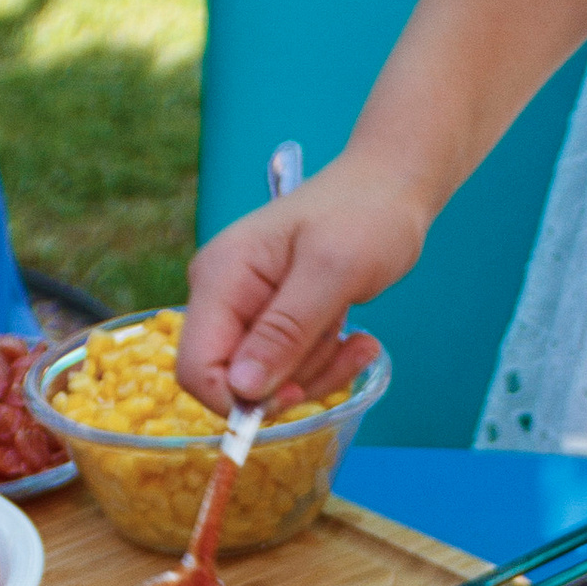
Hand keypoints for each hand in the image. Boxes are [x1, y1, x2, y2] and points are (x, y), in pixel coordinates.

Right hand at [174, 156, 427, 413]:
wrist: (389, 187)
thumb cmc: (366, 214)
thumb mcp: (332, 272)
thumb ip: (285, 331)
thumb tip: (242, 389)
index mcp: (221, 276)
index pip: (197, 368)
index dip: (240, 398)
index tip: (297, 392)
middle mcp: (221, 295)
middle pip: (235, 380)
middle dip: (293, 382)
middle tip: (346, 350)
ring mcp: (246, 308)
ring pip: (267, 381)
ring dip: (319, 371)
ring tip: (360, 339)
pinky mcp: (272, 319)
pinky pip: (289, 367)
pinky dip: (325, 362)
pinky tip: (358, 341)